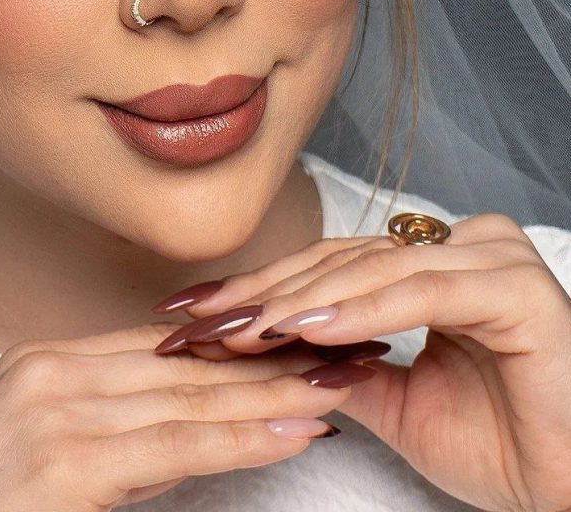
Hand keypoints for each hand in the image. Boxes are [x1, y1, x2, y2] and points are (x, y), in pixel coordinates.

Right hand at [0, 321, 359, 511]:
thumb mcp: (30, 448)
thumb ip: (103, 426)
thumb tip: (183, 425)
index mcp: (43, 360)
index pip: (162, 346)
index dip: (235, 346)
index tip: (294, 341)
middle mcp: (50, 369)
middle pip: (185, 364)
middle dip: (267, 359)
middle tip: (340, 349)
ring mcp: (54, 408)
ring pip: (189, 399)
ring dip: (271, 394)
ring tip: (337, 386)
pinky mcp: (63, 460)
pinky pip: (172, 446)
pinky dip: (238, 438)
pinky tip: (291, 431)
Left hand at [151, 213, 570, 511]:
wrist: (569, 491)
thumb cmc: (499, 445)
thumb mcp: (395, 401)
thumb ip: (338, 362)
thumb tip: (266, 344)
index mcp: (438, 263)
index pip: (335, 265)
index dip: (265, 287)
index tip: (199, 311)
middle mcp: (465, 245)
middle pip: (344, 261)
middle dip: (266, 292)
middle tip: (199, 317)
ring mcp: (491, 257)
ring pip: (374, 271)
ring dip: (301, 301)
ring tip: (242, 328)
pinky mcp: (514, 287)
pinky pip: (420, 292)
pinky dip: (360, 311)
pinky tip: (305, 330)